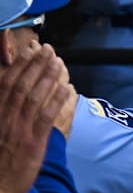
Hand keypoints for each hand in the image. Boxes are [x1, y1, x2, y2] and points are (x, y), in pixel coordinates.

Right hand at [0, 44, 70, 192]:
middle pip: (22, 85)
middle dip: (36, 65)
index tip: (30, 51)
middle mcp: (5, 118)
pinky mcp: (32, 142)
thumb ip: (2, 110)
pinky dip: (57, 100)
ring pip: (35, 97)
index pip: (7, 84)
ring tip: (58, 62)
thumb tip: (8, 91)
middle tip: (49, 49)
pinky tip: (67, 88)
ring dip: (48, 77)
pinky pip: (46, 117)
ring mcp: (19, 130)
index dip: (20, 65)